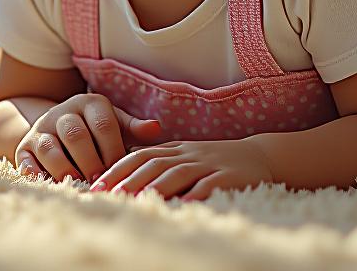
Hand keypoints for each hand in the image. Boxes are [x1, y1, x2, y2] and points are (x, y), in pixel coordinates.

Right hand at [15, 93, 167, 183]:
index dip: (113, 150)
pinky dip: (39, 175)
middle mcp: (64, 112)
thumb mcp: (114, 124)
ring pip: (50, 147)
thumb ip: (133, 128)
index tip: (120, 171)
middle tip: (100, 183)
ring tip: (79, 186)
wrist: (54, 127)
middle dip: (90, 162)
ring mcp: (42, 129)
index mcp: (90, 104)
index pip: (103, 124)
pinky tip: (53, 186)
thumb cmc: (95, 131)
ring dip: (65, 170)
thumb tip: (156, 129)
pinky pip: (28, 162)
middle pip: (76, 134)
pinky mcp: (25, 147)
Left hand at [88, 136, 273, 200]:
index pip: (141, 155)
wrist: (260, 155)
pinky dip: (196, 194)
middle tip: (108, 193)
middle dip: (129, 178)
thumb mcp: (186, 157)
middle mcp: (189, 154)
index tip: (96, 184)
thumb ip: (161, 164)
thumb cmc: (216, 161)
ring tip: (138, 199)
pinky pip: (210, 185)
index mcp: (176, 149)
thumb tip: (126, 176)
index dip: (118, 168)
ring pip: (178, 172)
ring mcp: (209, 164)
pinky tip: (183, 206)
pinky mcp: (229, 177)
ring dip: (156, 186)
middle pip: (154, 163)